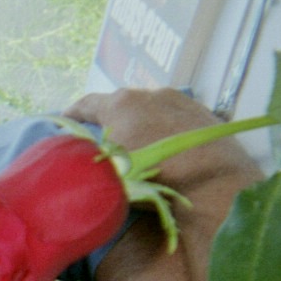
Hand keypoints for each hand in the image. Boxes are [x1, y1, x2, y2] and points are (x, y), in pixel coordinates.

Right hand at [64, 88, 264, 193]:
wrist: (218, 186)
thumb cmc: (155, 178)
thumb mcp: (108, 174)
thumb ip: (90, 162)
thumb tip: (76, 164)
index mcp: (122, 104)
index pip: (86, 103)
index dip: (72, 115)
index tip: (63, 124)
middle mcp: (150, 94)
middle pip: (119, 104)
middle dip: (107, 120)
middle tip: (98, 139)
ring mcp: (181, 100)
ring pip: (149, 109)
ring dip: (138, 123)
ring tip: (133, 145)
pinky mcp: (204, 114)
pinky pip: (173, 117)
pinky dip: (162, 128)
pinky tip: (164, 147)